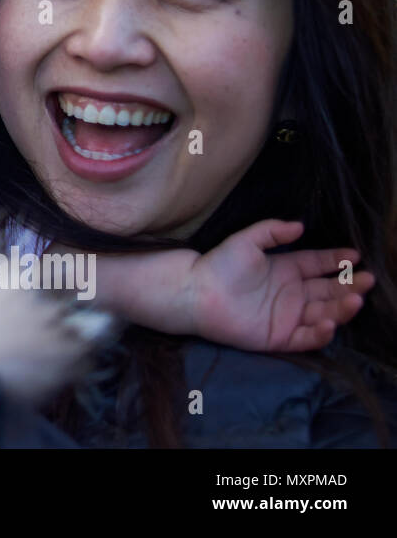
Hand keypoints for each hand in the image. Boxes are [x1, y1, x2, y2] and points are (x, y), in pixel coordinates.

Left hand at [189, 219, 373, 352]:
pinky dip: (320, 333)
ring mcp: (287, 316)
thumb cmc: (219, 265)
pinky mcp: (279, 337)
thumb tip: (300, 225)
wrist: (196, 293)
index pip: (318, 265)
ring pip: (324, 313)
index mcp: (285, 269)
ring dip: (341, 308)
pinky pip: (306, 338)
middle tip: (367, 280)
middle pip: (328, 291)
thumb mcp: (246, 240)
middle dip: (349, 285)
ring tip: (355, 299)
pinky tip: (330, 322)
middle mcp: (291, 293)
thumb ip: (272, 231)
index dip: (337, 261)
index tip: (356, 255)